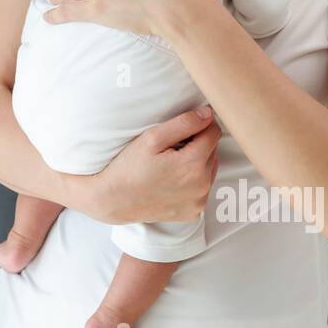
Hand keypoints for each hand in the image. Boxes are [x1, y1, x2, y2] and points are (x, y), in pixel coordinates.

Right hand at [91, 107, 220, 225]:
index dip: (200, 124)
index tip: (183, 127)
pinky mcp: (193, 212)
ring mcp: (198, 202)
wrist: (113, 200)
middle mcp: (201, 186)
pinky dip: (193, 182)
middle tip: (171, 147)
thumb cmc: (129, 167)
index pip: (213, 132)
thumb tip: (208, 114)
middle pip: (212, 151)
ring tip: (171, 163)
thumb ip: (184, 123)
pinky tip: (173, 180)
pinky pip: (202, 190)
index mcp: (193, 164)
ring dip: (197, 163)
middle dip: (197, 144)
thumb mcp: (152, 138)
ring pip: (210, 170)